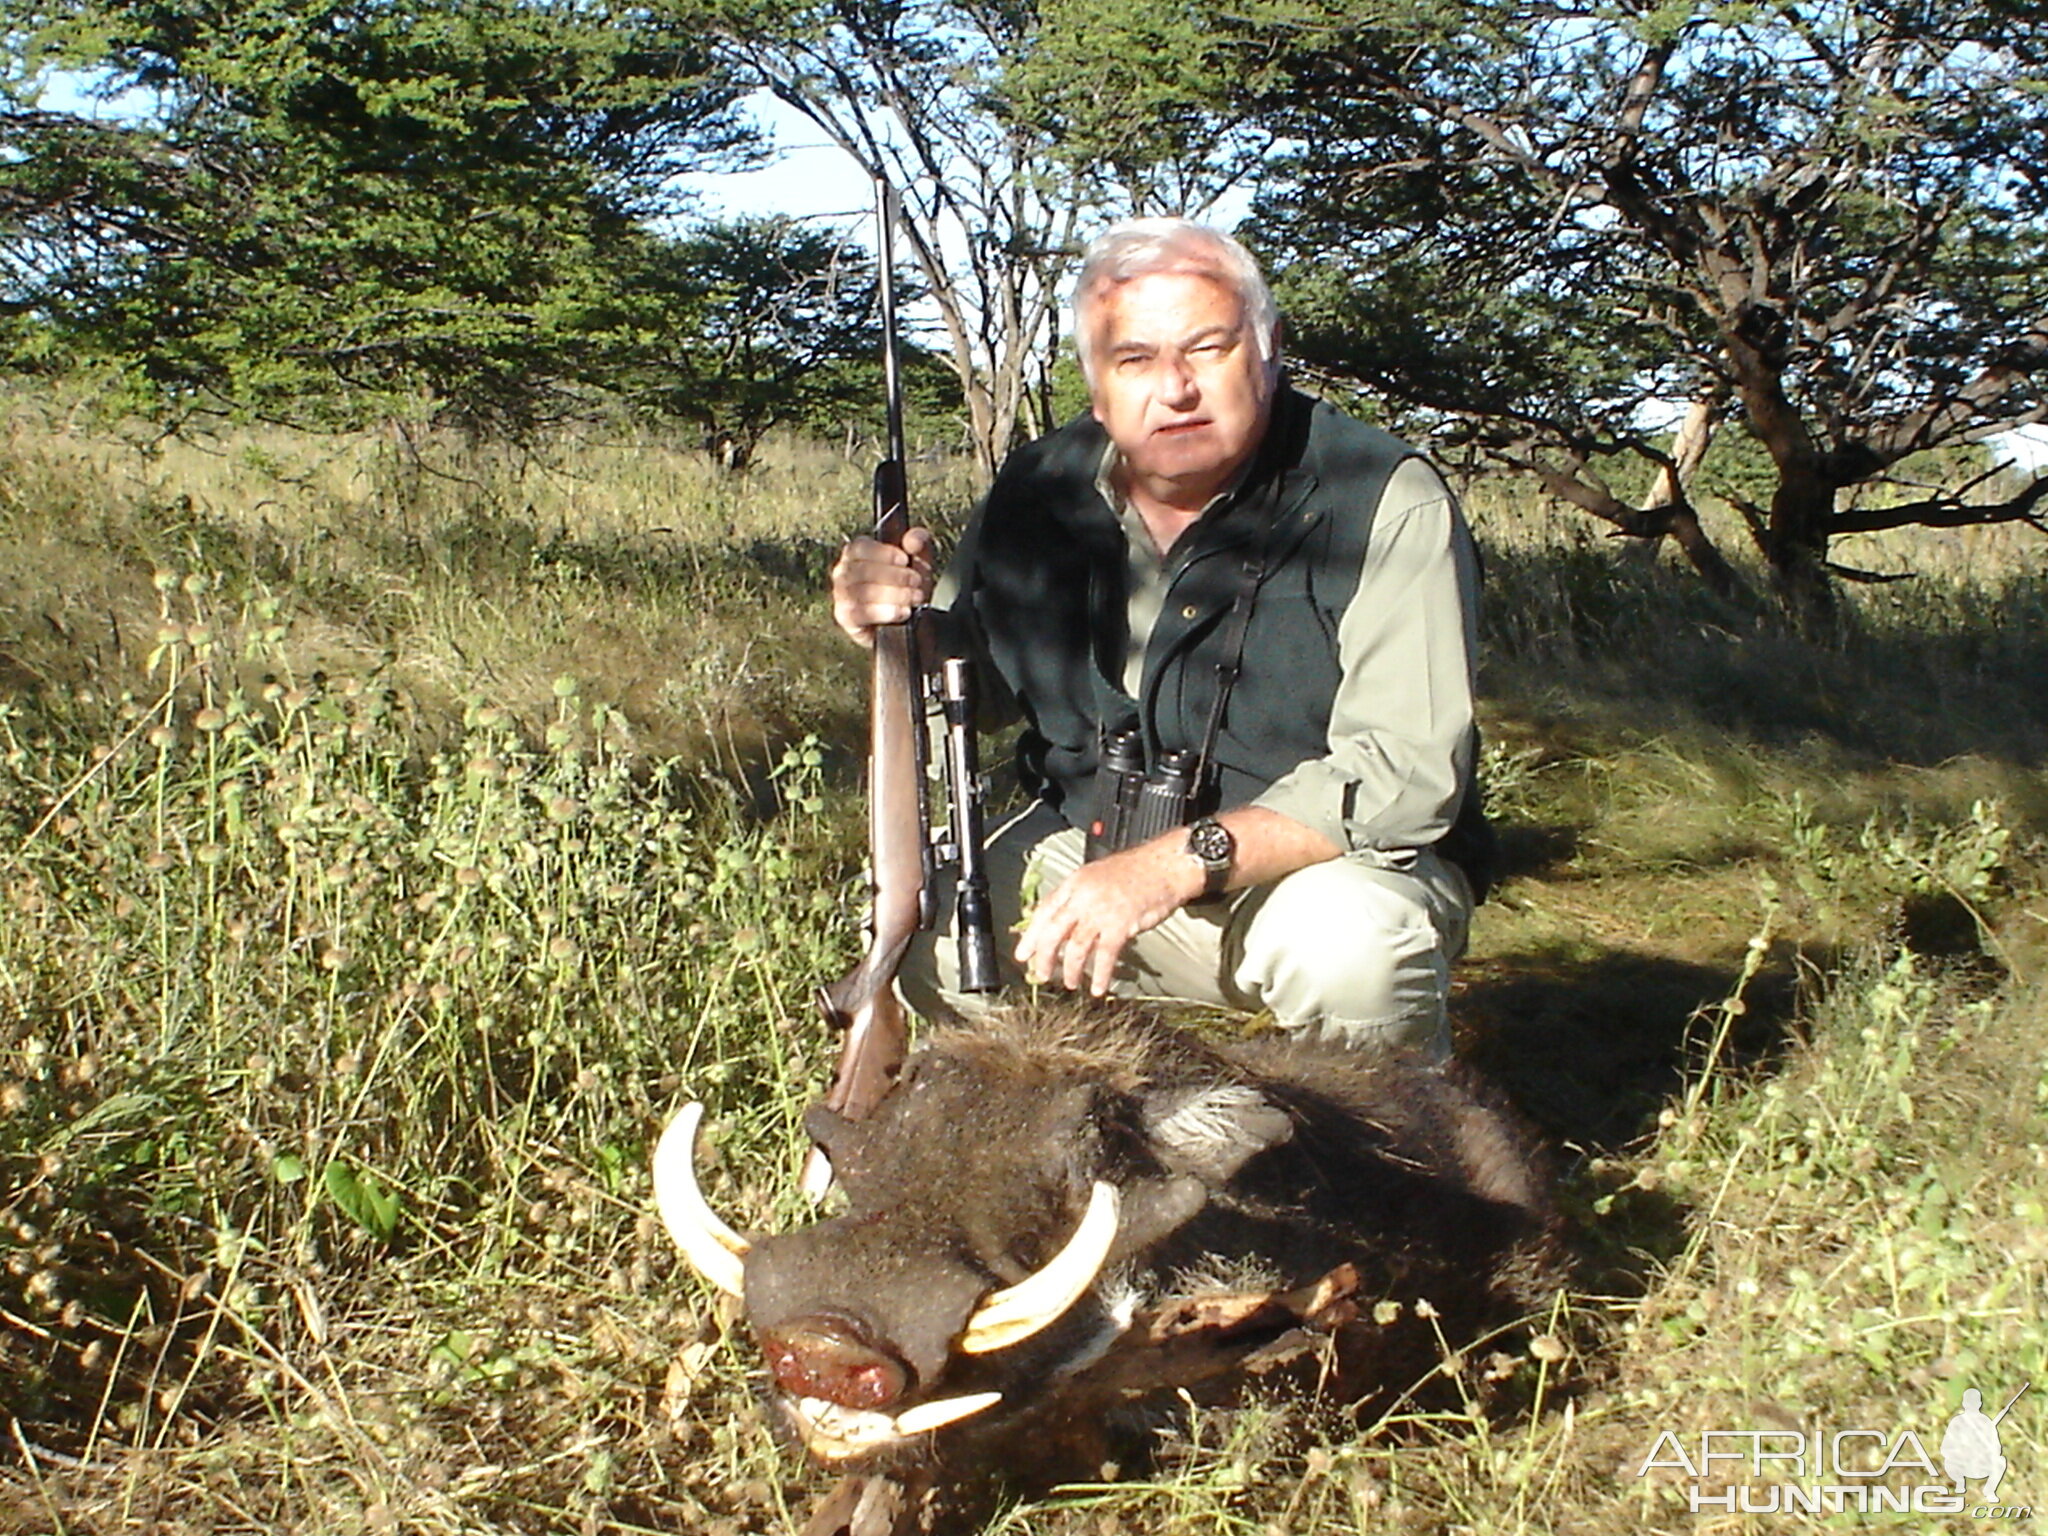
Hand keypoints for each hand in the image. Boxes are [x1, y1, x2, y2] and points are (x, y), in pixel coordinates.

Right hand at [831, 527, 936, 645]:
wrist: (906, 616)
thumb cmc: (906, 582)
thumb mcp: (918, 558)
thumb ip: (919, 541)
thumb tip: (913, 541)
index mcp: (855, 552)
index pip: (860, 547)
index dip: (883, 553)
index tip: (905, 560)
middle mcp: (843, 572)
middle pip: (862, 570)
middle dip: (894, 576)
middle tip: (916, 582)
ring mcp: (841, 595)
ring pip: (862, 592)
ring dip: (893, 594)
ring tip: (915, 597)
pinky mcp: (845, 617)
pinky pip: (861, 613)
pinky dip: (886, 612)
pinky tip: (904, 612)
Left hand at [1014, 838, 1203, 995]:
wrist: (1165, 867)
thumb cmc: (1137, 872)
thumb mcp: (1097, 876)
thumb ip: (1079, 897)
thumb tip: (1063, 922)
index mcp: (1075, 883)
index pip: (1044, 911)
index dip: (1032, 935)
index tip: (1024, 953)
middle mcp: (1083, 897)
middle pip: (1053, 932)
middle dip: (1044, 957)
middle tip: (1041, 974)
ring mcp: (1101, 911)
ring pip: (1075, 947)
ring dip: (1071, 970)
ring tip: (1070, 983)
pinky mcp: (1120, 925)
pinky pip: (1104, 956)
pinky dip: (1100, 975)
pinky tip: (1098, 988)